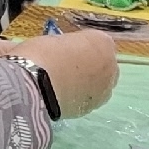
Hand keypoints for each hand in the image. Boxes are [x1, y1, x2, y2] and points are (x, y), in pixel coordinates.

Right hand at [4, 30, 118, 117]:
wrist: (37, 85)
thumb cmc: (42, 54)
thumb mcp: (54, 40)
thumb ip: (67, 46)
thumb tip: (64, 52)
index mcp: (102, 42)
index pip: (96, 41)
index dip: (80, 45)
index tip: (65, 49)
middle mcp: (111, 65)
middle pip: (103, 64)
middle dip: (89, 65)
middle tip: (66, 67)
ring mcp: (105, 89)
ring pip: (99, 84)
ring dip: (86, 84)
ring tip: (63, 85)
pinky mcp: (92, 108)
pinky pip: (88, 99)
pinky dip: (78, 98)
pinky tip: (61, 97)